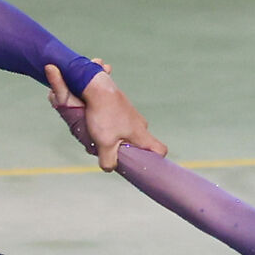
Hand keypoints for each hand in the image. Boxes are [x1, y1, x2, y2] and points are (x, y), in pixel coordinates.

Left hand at [43, 63, 165, 171]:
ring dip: (114, 137)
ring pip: (125, 132)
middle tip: (109, 150)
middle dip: (126, 150)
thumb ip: (108, 160)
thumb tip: (109, 168)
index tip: (144, 163)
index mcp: (141, 134)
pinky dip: (108, 125)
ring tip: (97, 134)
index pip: (160, 150)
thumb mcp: (104, 144)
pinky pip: (117, 122)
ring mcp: (131, 114)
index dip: (156, 159)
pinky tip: (94, 123)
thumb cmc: (104, 115)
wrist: (96, 87)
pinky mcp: (121, 107)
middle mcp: (140, 124)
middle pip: (139, 143)